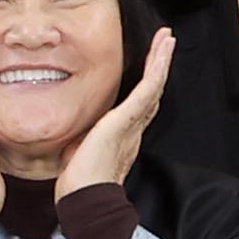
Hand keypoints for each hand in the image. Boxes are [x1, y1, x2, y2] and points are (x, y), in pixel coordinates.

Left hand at [61, 29, 179, 190]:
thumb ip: (81, 141)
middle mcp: (133, 129)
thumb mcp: (78, 152)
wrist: (86, 198)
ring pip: (154, 85)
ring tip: (167, 39)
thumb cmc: (80, 184)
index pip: (140, 103)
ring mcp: (132, 123)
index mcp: (123, 136)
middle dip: (159, 66)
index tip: (151, 66)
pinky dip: (157, 68)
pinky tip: (162, 52)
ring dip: (161, 60)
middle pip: (152, 91)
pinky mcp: (126, 119)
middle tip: (166, 44)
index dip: (148, 83)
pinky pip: (148, 89)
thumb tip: (71, 139)